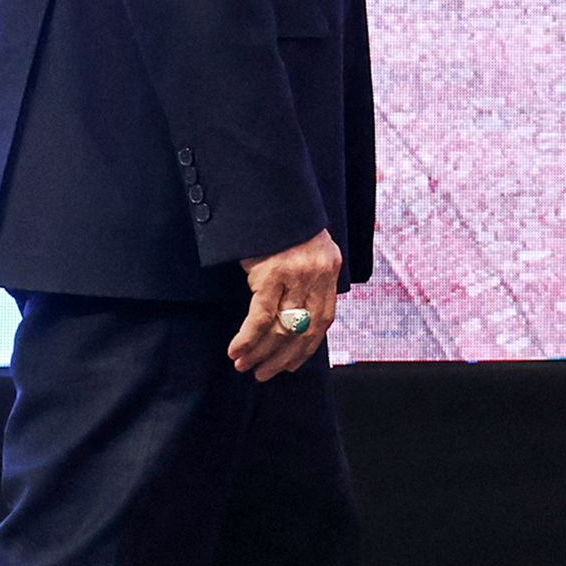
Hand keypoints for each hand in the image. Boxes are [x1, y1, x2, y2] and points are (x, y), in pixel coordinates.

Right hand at [230, 230, 341, 379]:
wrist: (267, 192)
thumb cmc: (278, 221)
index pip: (323, 320)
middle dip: (282, 357)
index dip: (306, 348)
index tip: (289, 365)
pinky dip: (247, 338)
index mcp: (329, 268)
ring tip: (244, 366)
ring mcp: (296, 274)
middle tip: (264, 374)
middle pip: (303, 330)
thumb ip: (305, 276)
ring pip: (280, 327)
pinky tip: (236, 350)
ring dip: (261, 352)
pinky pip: (260, 316)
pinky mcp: (271, 274)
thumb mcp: (303, 247)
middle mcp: (317, 274)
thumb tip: (293, 314)